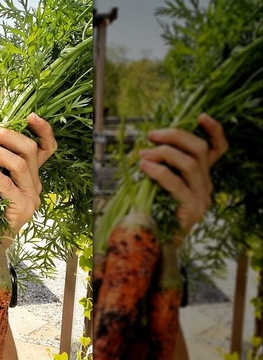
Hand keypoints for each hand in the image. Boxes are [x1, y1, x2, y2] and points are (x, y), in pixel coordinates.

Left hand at [0, 113, 56, 234]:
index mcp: (30, 175)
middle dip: (5, 136)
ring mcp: (30, 197)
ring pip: (18, 163)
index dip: (43, 130)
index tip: (30, 116)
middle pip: (29, 149)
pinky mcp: (22, 208)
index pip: (46, 148)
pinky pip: (5, 183)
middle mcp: (34, 184)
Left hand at [139, 113, 227, 237]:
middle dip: (175, 136)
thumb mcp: (158, 181)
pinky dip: (159, 171)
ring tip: (143, 155)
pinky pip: (176, 183)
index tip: (201, 116)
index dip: (214, 130)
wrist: (155, 244)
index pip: (218, 149)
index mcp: (201, 176)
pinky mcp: (191, 209)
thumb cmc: (152, 210)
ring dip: (163, 153)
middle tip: (151, 135)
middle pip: (200, 149)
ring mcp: (201, 198)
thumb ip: (162, 164)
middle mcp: (206, 185)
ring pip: (189, 163)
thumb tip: (147, 143)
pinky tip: (144, 167)